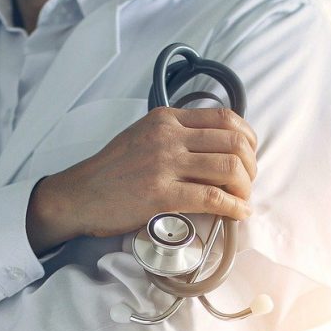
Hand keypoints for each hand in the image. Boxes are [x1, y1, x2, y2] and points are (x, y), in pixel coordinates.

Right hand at [26, 107, 257, 254]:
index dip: (248, 139)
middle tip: (247, 183)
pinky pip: (212, 197)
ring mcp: (164, 163)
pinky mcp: (161, 193)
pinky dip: (234, 207)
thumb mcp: (145, 136)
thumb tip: (219, 147)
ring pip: (229, 168)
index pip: (225, 118)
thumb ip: (179, 135)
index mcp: (167, 118)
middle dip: (251, 166)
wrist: (79, 195)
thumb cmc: (115, 170)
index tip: (249, 157)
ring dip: (245, 187)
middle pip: (234, 143)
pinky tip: (239, 213)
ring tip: (242, 199)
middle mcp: (168, 136)